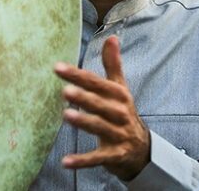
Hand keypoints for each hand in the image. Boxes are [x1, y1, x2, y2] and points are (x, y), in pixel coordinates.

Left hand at [53, 36, 149, 180]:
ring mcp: (119, 134)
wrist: (141, 149)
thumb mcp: (119, 89)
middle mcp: (120, 113)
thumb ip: (112, 64)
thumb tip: (112, 37)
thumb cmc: (122, 113)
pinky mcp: (115, 155)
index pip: (96, 82)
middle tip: (65, 91)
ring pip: (100, 127)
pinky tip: (65, 161)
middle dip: (83, 97)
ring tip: (66, 116)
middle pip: (100, 104)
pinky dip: (82, 160)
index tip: (57, 68)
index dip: (77, 75)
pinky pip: (97, 158)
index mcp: (119, 95)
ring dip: (84, 122)